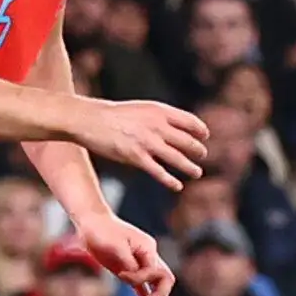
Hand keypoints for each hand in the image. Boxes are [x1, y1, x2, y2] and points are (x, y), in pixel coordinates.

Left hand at [74, 211, 173, 295]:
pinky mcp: (130, 271)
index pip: (155, 271)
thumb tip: (136, 280)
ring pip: (155, 288)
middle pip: (164, 281)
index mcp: (148, 249)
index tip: (122, 275)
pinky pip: (143, 288)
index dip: (140, 278)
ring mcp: (141, 265)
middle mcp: (148, 257)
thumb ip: (129, 264)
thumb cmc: (102, 231)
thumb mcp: (115, 246)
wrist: (91, 223)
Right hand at [76, 100, 207, 191]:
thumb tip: (176, 128)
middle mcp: (157, 126)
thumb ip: (159, 117)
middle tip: (202, 156)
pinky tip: (178, 186)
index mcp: (159, 111)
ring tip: (197, 173)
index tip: (205, 137)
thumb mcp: (142, 109)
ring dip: (190, 167)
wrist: (90, 119)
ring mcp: (147, 142)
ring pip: (177, 158)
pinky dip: (171, 180)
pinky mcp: (136, 157)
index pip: (190, 121)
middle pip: (187, 141)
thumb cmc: (115, 115)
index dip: (200, 130)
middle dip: (198, 150)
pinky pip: (159, 172)